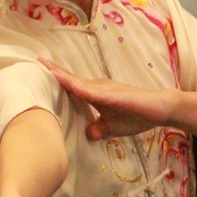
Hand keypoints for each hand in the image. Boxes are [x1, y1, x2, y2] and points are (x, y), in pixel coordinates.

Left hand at [39, 57, 172, 139]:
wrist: (159, 109)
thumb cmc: (136, 115)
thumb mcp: (112, 127)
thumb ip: (98, 129)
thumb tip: (87, 135)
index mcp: (95, 93)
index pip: (71, 84)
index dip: (57, 77)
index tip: (40, 70)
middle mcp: (98, 87)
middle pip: (72, 79)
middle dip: (55, 71)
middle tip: (37, 62)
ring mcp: (107, 89)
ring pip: (81, 83)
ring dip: (64, 77)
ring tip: (48, 69)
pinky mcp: (116, 95)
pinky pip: (96, 93)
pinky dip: (83, 89)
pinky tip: (72, 86)